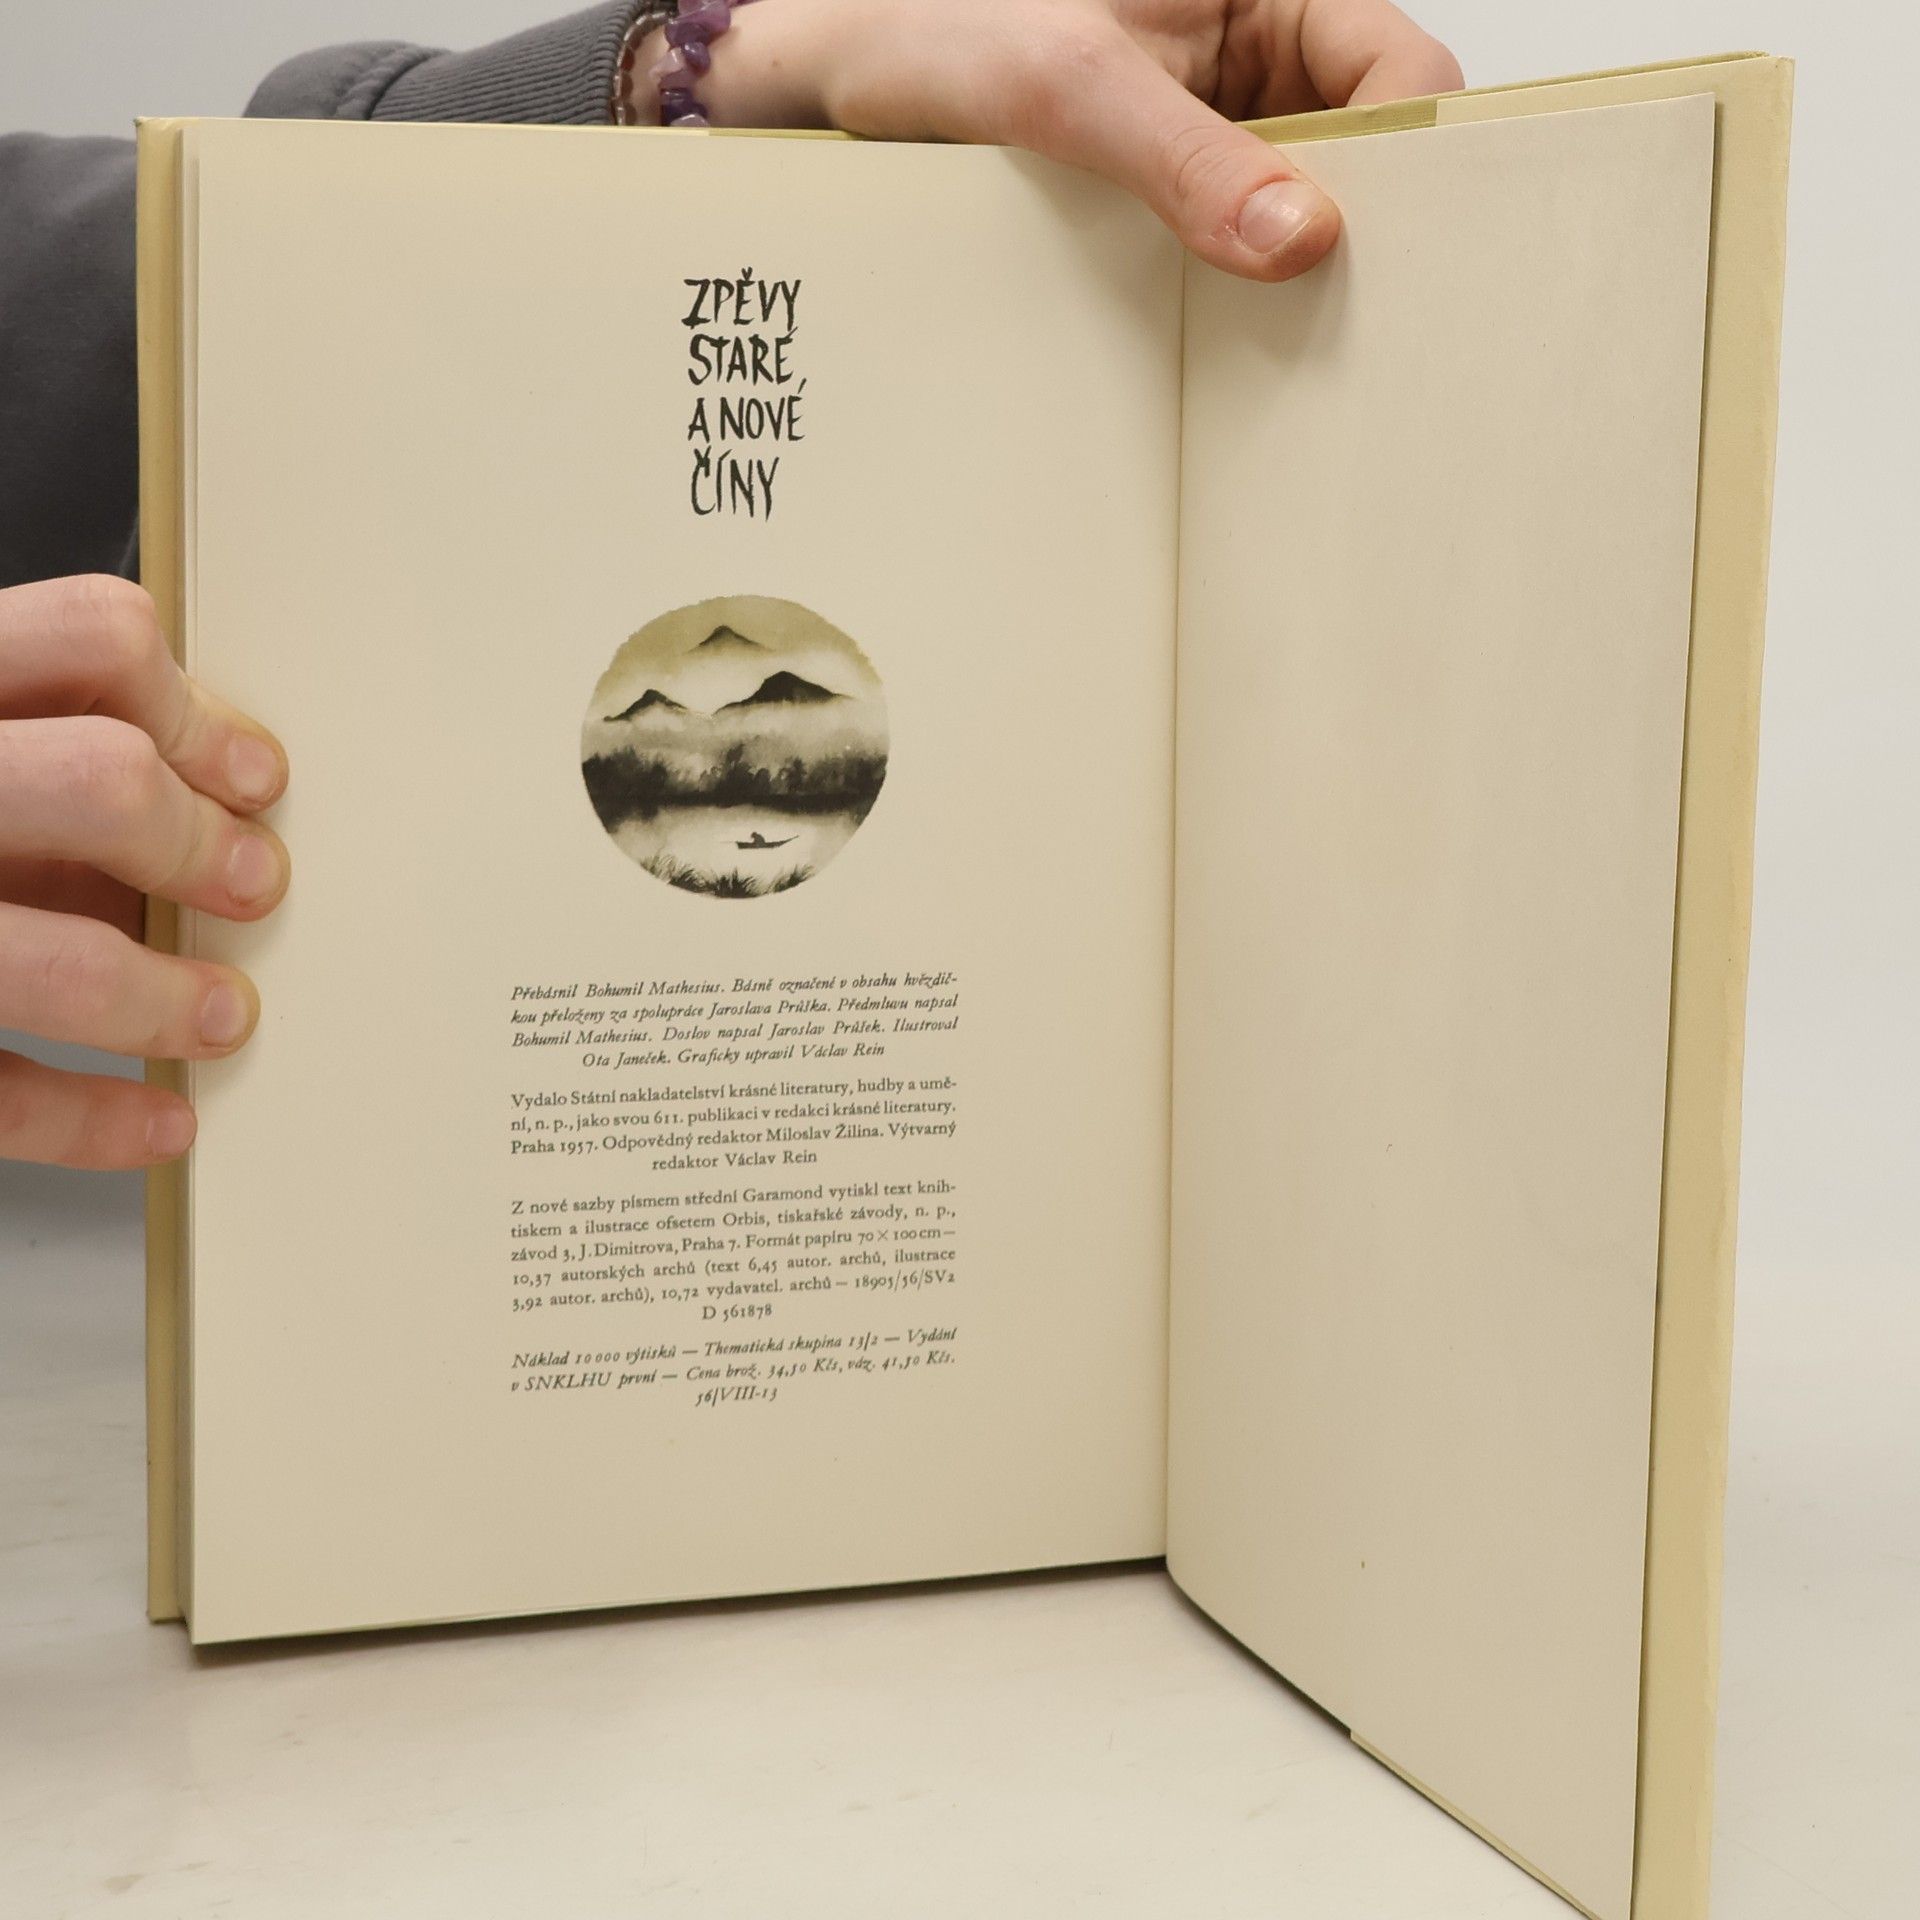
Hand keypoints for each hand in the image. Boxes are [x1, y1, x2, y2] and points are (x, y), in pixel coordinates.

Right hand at [0, 576, 289, 1169]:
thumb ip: (47, 763)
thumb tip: (215, 819)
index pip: (96, 641)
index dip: (199, 715)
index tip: (254, 781)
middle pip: (103, 781)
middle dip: (200, 845)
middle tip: (251, 888)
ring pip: (57, 963)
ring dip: (163, 1000)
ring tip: (220, 1016)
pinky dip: (94, 1119)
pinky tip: (158, 1118)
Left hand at [643, 0, 1461, 278]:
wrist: (824, 77)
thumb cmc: (927, 26)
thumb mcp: (1065, 85)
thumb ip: (1183, 156)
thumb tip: (1300, 239)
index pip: (1395, 70)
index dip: (1408, 165)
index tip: (1390, 260)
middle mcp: (1247, 59)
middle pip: (1358, 154)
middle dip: (1354, 237)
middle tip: (1338, 333)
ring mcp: (1203, 133)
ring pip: (1291, 214)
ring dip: (1280, 282)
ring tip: (1273, 357)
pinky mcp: (1155, 195)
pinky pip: (1220, 251)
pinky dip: (1222, 299)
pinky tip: (1209, 351)